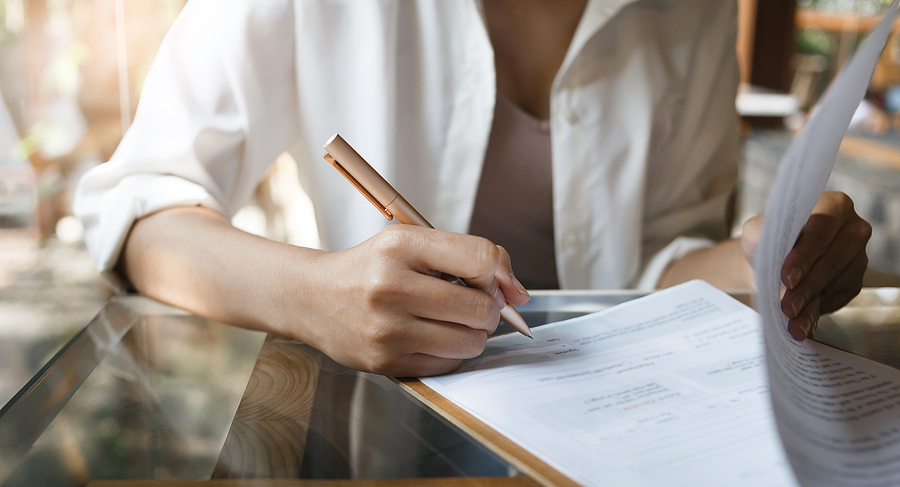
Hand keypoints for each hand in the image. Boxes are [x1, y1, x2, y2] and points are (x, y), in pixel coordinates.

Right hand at [299, 224, 529, 376]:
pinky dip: (451, 353)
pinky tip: (432, 337)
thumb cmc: (372, 269)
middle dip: (487, 309)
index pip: (481, 258)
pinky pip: (448, 365)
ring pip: (471, 342)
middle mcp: (391, 286)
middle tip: (469, 304)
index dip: (500, 275)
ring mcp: (386, 328)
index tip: (499, 285)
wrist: (312, 298)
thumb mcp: (411, 243)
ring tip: (451, 321)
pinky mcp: (384, 362)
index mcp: (401, 245)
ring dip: (473, 334)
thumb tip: (519, 294)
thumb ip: (468, 257)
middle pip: (481, 307)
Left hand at [742, 192, 870, 340]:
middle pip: (833, 260)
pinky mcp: (854, 281)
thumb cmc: (766, 239)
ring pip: (837, 283)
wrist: (769, 260)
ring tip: (790, 317)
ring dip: (812, 303)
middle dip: (807, 285)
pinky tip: (801, 321)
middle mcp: (854, 229)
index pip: (821, 231)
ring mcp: (858, 256)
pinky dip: (817, 311)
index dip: (804, 255)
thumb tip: (772, 259)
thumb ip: (762, 234)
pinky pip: (839, 298)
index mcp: (833, 206)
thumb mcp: (757, 230)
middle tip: (787, 305)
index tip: (786, 277)